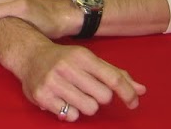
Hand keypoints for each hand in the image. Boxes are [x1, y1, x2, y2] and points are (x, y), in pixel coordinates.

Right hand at [18, 40, 144, 120]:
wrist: (28, 54)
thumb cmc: (64, 59)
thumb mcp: (89, 60)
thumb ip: (115, 74)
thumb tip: (141, 90)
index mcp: (82, 56)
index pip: (113, 78)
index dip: (128, 93)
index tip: (133, 103)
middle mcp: (67, 67)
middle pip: (103, 97)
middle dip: (101, 98)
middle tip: (90, 91)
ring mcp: (53, 82)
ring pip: (89, 108)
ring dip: (86, 106)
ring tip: (75, 96)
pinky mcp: (42, 96)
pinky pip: (70, 116)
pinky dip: (70, 113)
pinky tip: (63, 101)